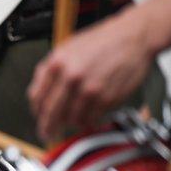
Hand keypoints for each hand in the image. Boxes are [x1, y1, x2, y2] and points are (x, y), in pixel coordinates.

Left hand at [27, 10, 154, 141]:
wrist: (133, 36)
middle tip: (47, 133)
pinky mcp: (106, 98)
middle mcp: (71, 77)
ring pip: (71, 119)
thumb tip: (39, 92)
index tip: (38, 117)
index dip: (36, 111)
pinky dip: (87, 121)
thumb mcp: (67, 48)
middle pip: (51, 113)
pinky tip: (88, 116)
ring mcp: (89, 89)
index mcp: (57, 63)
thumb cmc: (103, 40)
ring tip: (72, 121)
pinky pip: (91, 119)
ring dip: (70, 124)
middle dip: (47, 127)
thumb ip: (50, 70)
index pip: (36, 97)